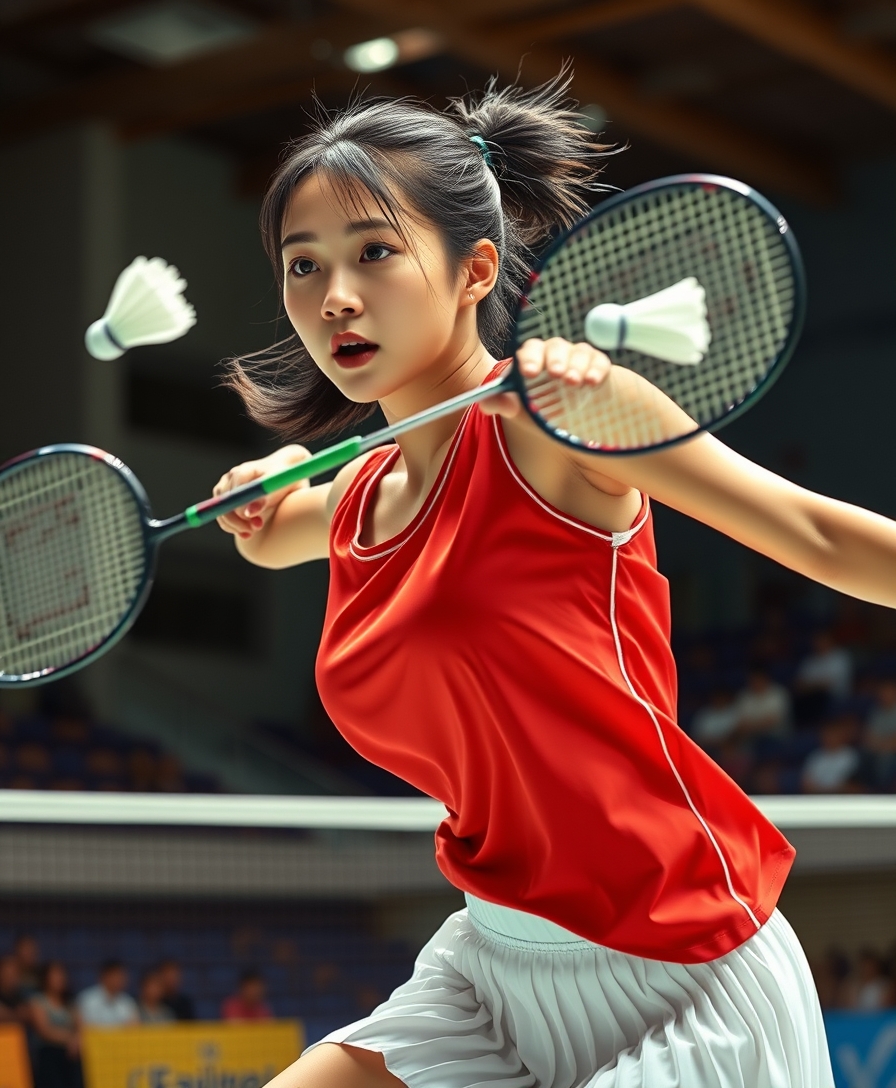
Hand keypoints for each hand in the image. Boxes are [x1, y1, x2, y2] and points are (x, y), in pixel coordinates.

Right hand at [214, 445, 311, 539]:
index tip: (257, 525)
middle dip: (238, 521)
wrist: (282, 475)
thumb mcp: (276, 487)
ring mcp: (225, 488)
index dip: (242, 513)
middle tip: (256, 529)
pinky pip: (222, 516)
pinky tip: (246, 533)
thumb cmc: (281, 479)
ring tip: (253, 531)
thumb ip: (263, 499)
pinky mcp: (226, 498)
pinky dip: (232, 526)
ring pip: (220, 511)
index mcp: (241, 472)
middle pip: (223, 504)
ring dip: (235, 526)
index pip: (233, 496)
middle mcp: (229, 479)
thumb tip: (249, 513)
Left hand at [479, 338, 611, 417]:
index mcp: (532, 359)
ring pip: (578, 353)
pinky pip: (598, 361)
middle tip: (556, 374)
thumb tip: (484, 403)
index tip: (529, 373)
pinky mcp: (597, 365)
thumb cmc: (542, 407)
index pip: (528, 351)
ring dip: (576, 366)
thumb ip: (502, 404)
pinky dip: (596, 370)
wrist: (574, 413)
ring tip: (574, 382)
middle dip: (555, 360)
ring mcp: (577, 357)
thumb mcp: (521, 410)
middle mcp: (554, 353)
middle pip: (554, 347)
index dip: (529, 359)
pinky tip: (592, 382)